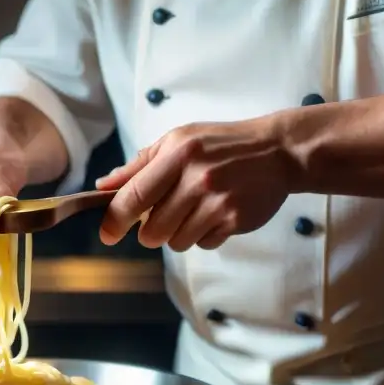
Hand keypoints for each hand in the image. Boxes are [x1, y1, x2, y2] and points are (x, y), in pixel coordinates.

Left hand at [95, 119, 296, 250]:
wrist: (278, 151)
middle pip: (153, 230)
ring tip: (196, 209)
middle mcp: (197, 178)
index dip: (115, 219)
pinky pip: (204, 244)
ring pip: (177, 241)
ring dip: (180, 233)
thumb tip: (105, 186)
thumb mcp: (179, 140)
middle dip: (151, 231)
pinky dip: (205, 235)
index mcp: (177, 154)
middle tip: (165, 215)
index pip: (134, 195)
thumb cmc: (221, 144)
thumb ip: (140, 164)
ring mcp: (218, 202)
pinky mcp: (236, 220)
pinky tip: (217, 213)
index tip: (107, 234)